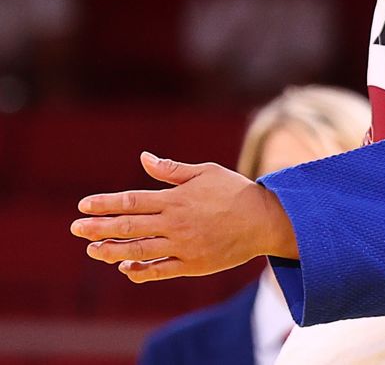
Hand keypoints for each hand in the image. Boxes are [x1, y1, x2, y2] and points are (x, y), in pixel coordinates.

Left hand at [71, 151, 298, 282]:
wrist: (265, 220)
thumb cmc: (235, 192)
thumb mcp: (206, 172)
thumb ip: (172, 170)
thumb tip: (144, 158)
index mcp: (177, 198)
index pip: (132, 200)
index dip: (106, 203)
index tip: (83, 205)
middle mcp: (176, 222)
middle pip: (129, 226)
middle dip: (99, 227)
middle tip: (75, 228)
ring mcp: (183, 245)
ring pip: (139, 250)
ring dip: (111, 251)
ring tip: (92, 250)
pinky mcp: (193, 264)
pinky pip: (160, 270)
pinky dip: (140, 270)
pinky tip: (125, 267)